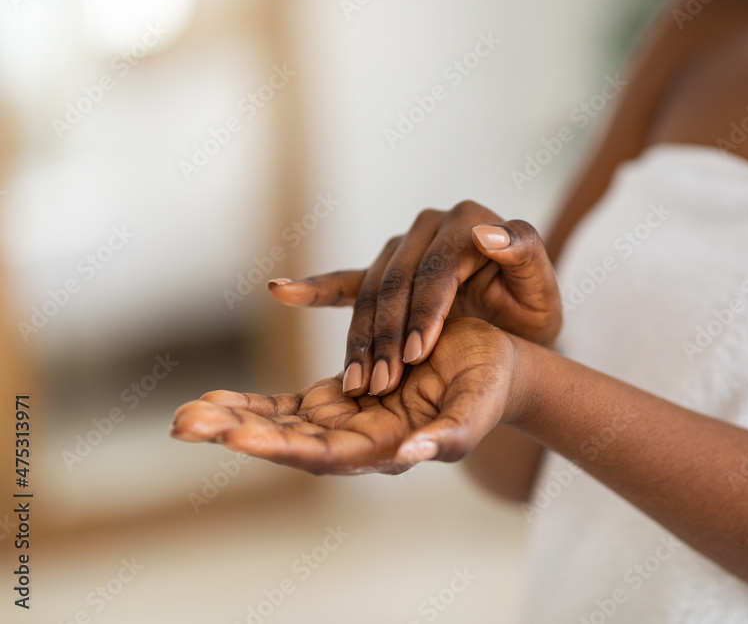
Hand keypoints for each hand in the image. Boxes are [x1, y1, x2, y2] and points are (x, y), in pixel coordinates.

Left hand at [169, 318, 521, 474]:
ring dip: (234, 419)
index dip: (280, 444)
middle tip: (183, 424)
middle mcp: (357, 439)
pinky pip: (288, 405)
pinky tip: (218, 401)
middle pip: (288, 441)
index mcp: (386, 446)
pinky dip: (254, 404)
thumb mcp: (475, 409)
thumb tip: (412, 452)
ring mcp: (345, 418)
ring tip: (185, 416)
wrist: (491, 367)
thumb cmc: (489, 386)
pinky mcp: (341, 396)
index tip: (235, 435)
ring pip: (280, 424)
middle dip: (237, 431)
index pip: (323, 453)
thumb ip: (448, 436)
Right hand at [266, 200, 559, 396]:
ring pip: (371, 291)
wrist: (519, 323)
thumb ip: (526, 255)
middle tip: (383, 382)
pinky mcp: (383, 270)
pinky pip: (345, 281)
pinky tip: (281, 292)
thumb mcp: (544, 291)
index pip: (439, 266)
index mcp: (470, 220)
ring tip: (355, 383)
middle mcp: (432, 225)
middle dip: (389, 334)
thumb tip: (488, 231)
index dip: (427, 310)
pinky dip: (315, 289)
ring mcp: (403, 246)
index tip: (419, 352)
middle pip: (398, 280)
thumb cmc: (533, 310)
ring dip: (361, 338)